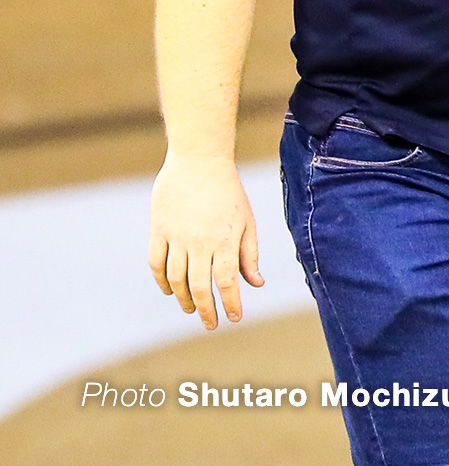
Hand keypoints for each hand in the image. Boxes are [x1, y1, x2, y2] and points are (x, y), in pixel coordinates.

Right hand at [148, 151, 263, 329]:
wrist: (199, 161)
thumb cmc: (229, 193)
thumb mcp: (247, 221)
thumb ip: (249, 254)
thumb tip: (256, 284)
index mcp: (226, 239)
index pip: (228, 281)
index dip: (230, 303)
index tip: (234, 318)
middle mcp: (200, 241)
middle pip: (200, 286)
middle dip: (206, 310)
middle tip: (211, 324)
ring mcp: (176, 236)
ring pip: (176, 279)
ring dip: (184, 299)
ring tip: (192, 309)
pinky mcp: (158, 230)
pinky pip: (156, 263)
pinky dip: (161, 282)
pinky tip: (170, 291)